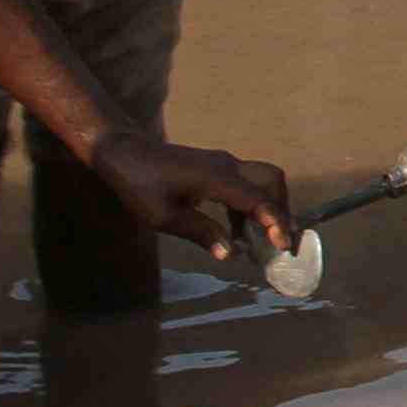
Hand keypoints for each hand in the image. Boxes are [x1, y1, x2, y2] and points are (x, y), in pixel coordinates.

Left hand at [88, 130, 295, 256]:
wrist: (123, 153)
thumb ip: (200, 232)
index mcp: (216, 178)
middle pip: (271, 180)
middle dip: (282, 208)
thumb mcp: (164, 216)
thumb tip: (229, 253)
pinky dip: (253, 202)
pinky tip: (241, 227)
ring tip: (268, 235)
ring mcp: (222, 163)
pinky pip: (246, 181)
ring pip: (262, 177)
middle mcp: (226, 166)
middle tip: (282, 238)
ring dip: (270, 203)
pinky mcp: (215, 166)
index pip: (257, 199)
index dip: (275, 222)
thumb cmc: (139, 185)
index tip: (284, 246)